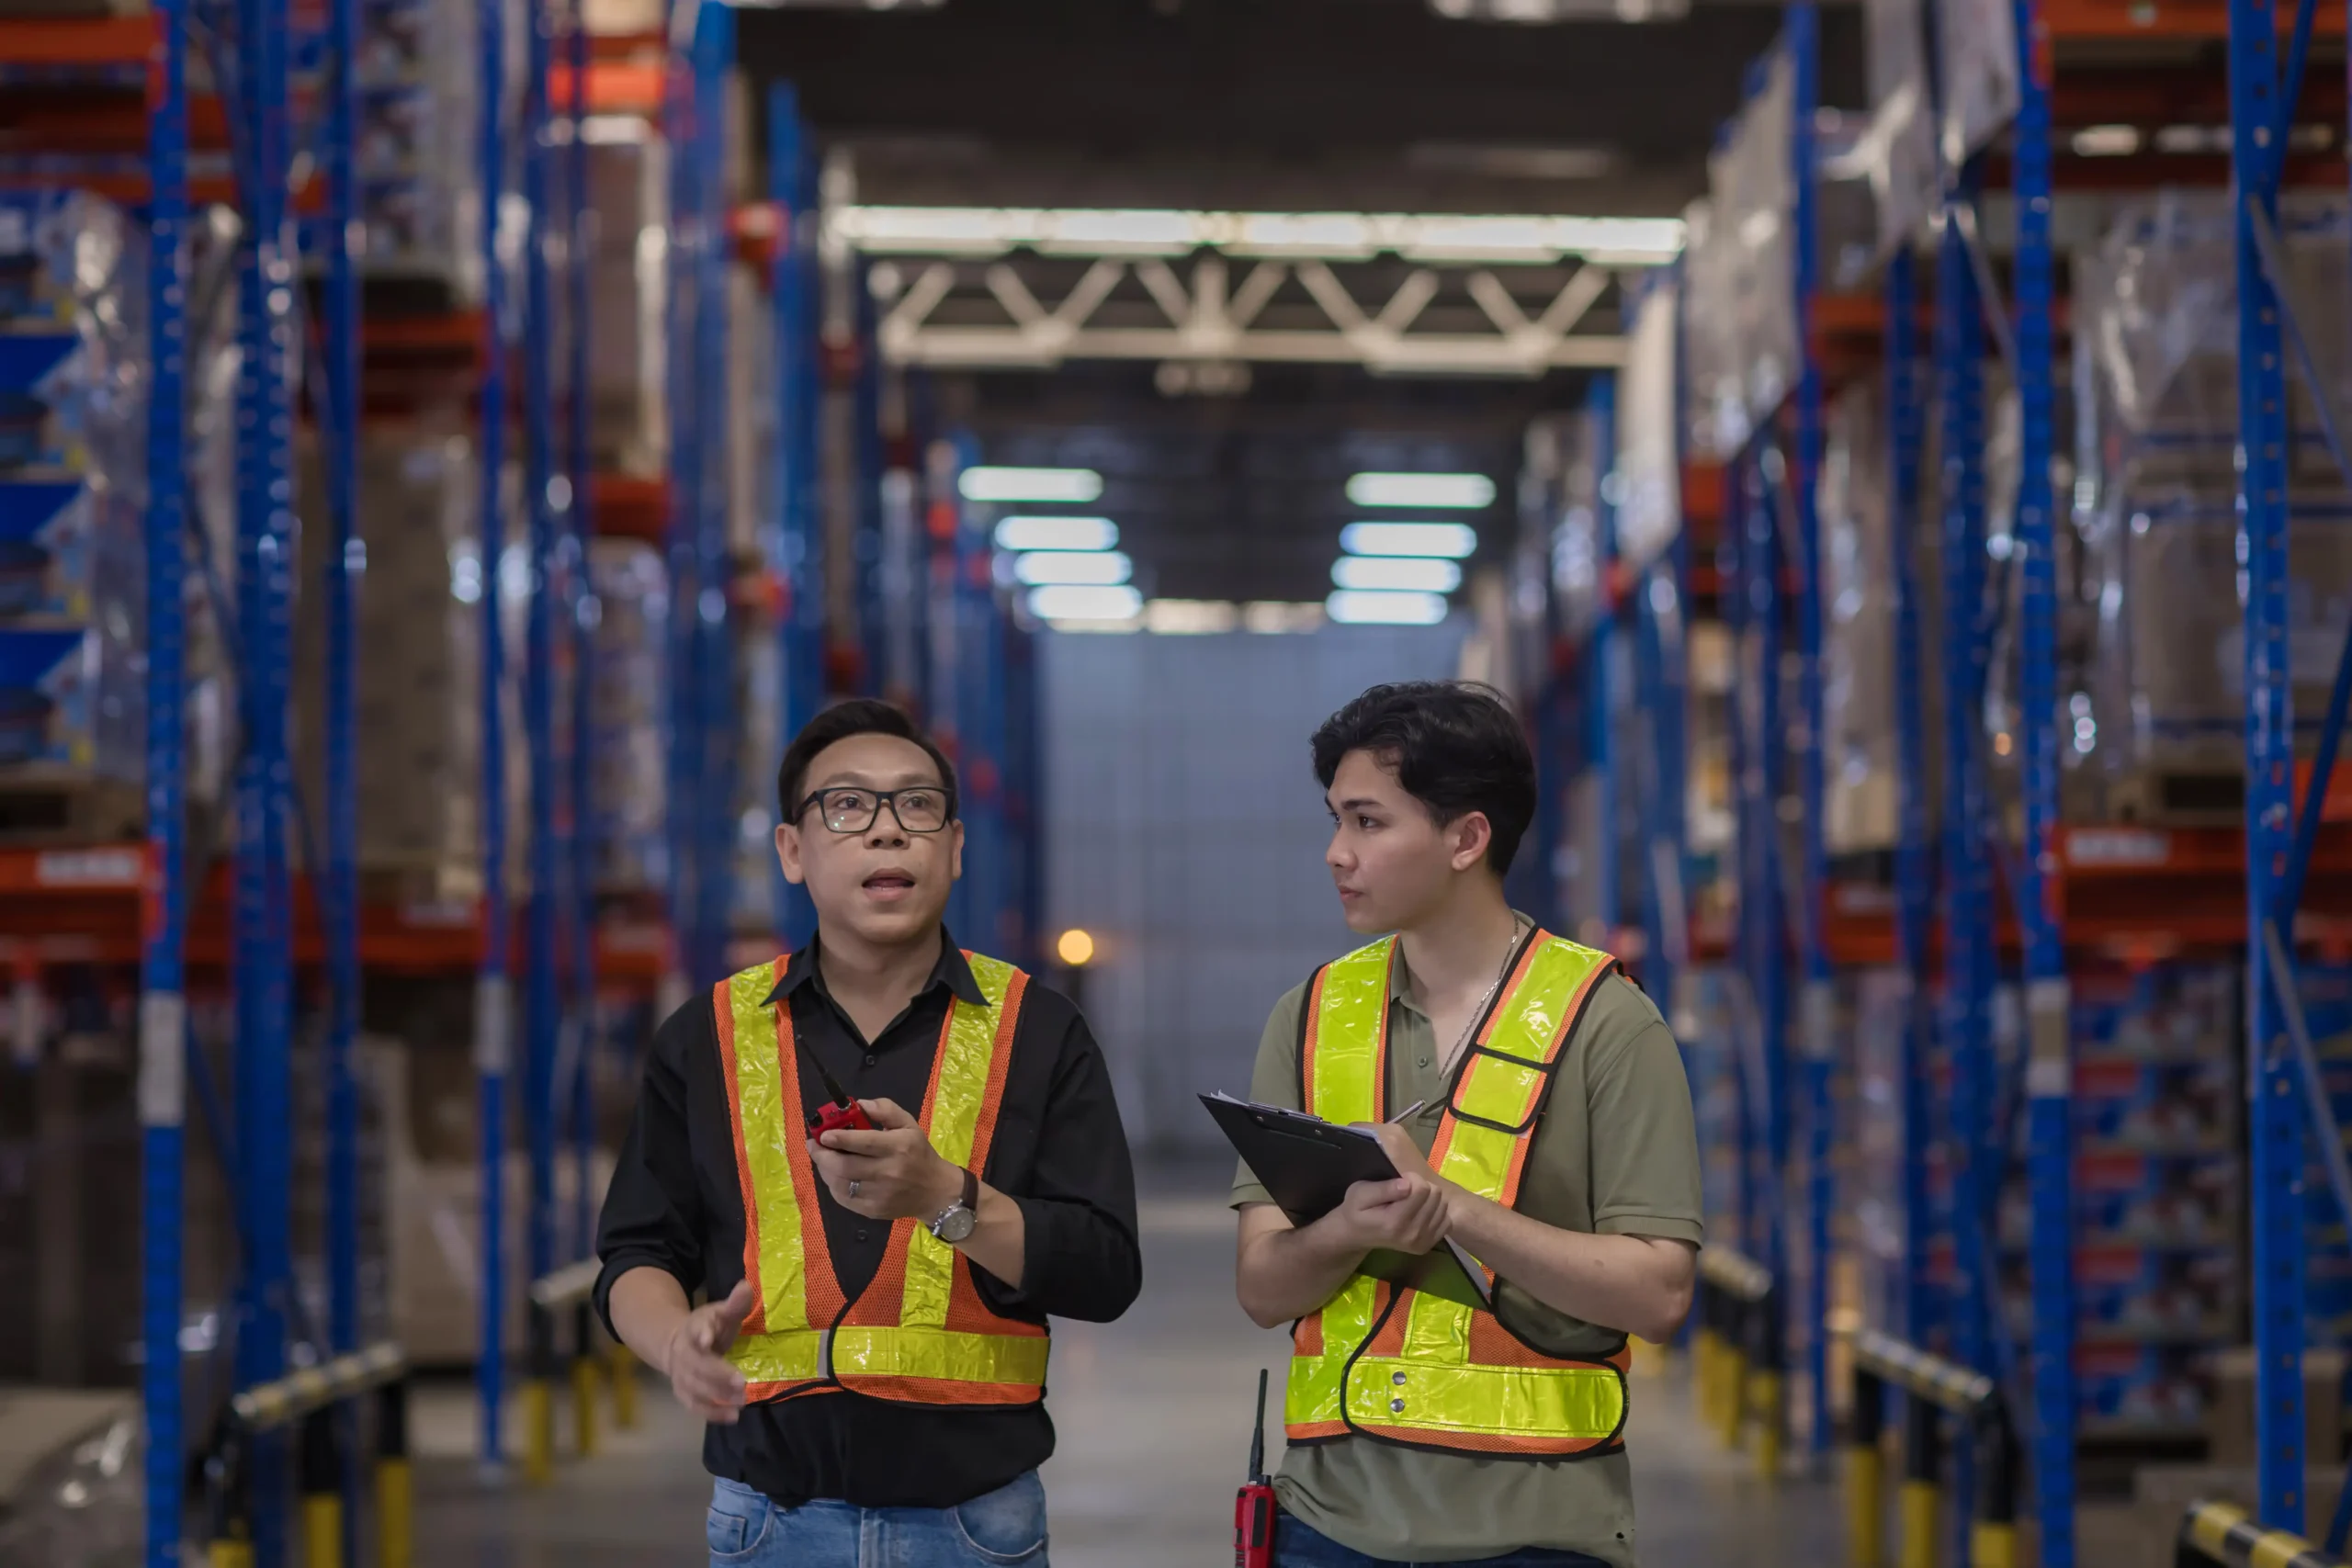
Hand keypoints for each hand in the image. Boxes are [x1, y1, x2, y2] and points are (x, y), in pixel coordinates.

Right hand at [662, 1279, 753, 1423]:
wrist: (676, 1344)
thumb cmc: (708, 1328)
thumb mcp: (720, 1313)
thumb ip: (734, 1304)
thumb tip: (746, 1286)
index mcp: (693, 1329)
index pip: (695, 1330)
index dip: (701, 1333)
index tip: (708, 1339)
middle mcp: (684, 1354)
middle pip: (697, 1366)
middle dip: (717, 1374)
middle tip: (742, 1382)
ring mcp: (681, 1375)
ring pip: (696, 1388)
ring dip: (718, 1396)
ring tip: (743, 1400)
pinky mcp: (684, 1393)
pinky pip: (695, 1406)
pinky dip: (712, 1413)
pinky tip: (733, 1416)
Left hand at [808, 1098, 962, 1221]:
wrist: (934, 1191)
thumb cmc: (918, 1153)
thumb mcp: (909, 1124)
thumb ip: (886, 1110)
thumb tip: (859, 1104)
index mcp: (899, 1147)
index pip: (865, 1143)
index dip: (840, 1138)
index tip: (823, 1134)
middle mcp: (889, 1172)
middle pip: (846, 1165)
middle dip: (823, 1155)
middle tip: (814, 1145)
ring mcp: (879, 1194)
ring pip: (841, 1183)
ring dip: (825, 1170)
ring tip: (822, 1158)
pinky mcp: (873, 1210)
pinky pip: (844, 1199)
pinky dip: (833, 1185)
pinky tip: (833, 1175)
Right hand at [1327, 1122, 1451, 1255]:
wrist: (1356, 1235)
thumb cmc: (1356, 1210)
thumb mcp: (1359, 1192)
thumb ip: (1383, 1188)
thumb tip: (1407, 1185)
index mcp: (1395, 1222)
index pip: (1422, 1188)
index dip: (1411, 1178)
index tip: (1398, 1182)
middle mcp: (1412, 1235)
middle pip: (1436, 1195)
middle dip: (1421, 1186)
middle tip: (1404, 1192)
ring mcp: (1422, 1242)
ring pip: (1443, 1205)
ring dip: (1429, 1198)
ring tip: (1411, 1202)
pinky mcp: (1428, 1245)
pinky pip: (1446, 1220)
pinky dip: (1435, 1212)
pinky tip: (1420, 1212)